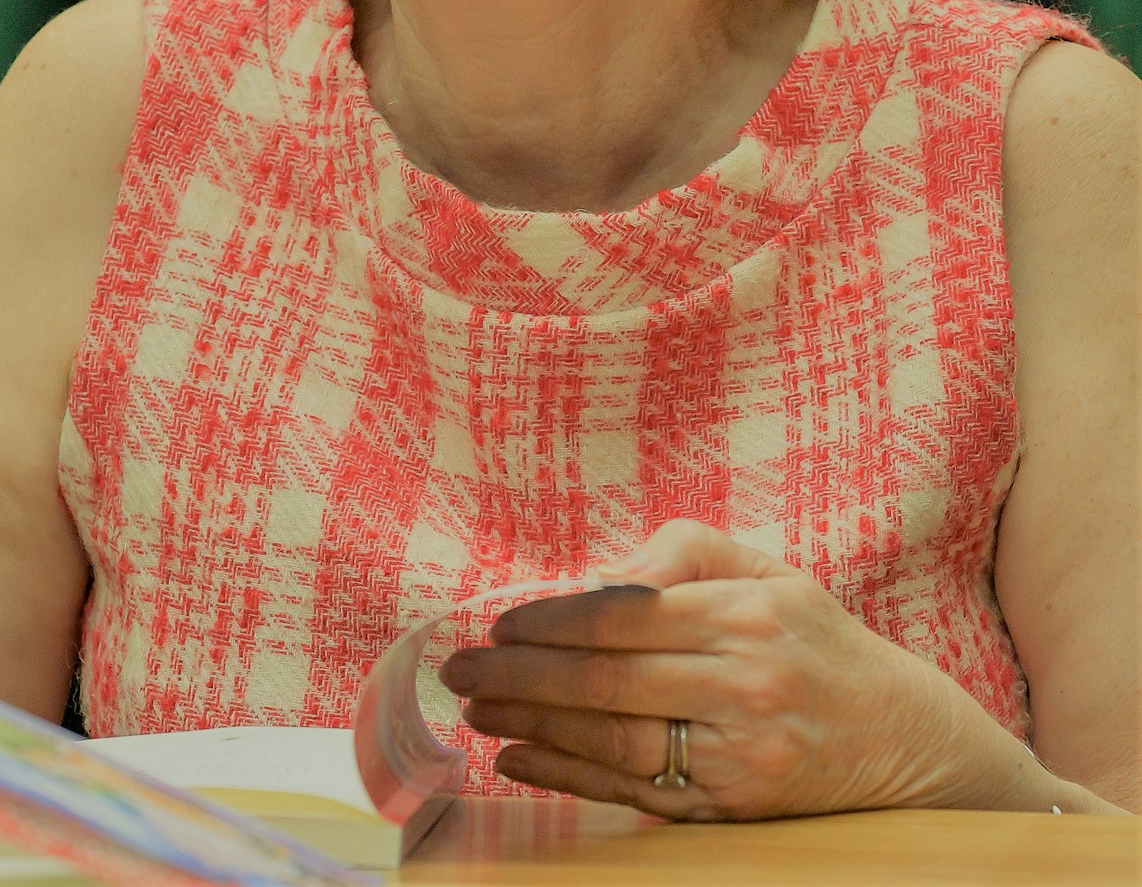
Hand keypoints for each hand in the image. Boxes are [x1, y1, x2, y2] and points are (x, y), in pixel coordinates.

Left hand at [439, 520, 1017, 819]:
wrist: (902, 737)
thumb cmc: (814, 639)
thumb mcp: (765, 571)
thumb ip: (682, 554)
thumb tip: (600, 578)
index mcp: (744, 615)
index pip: (623, 617)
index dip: (551, 623)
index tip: (499, 623)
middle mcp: (742, 685)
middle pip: (606, 683)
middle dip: (520, 676)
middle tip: (459, 669)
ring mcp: (738, 754)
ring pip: (613, 742)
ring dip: (530, 728)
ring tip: (475, 712)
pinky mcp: (733, 807)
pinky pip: (632, 791)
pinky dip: (566, 777)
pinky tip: (517, 760)